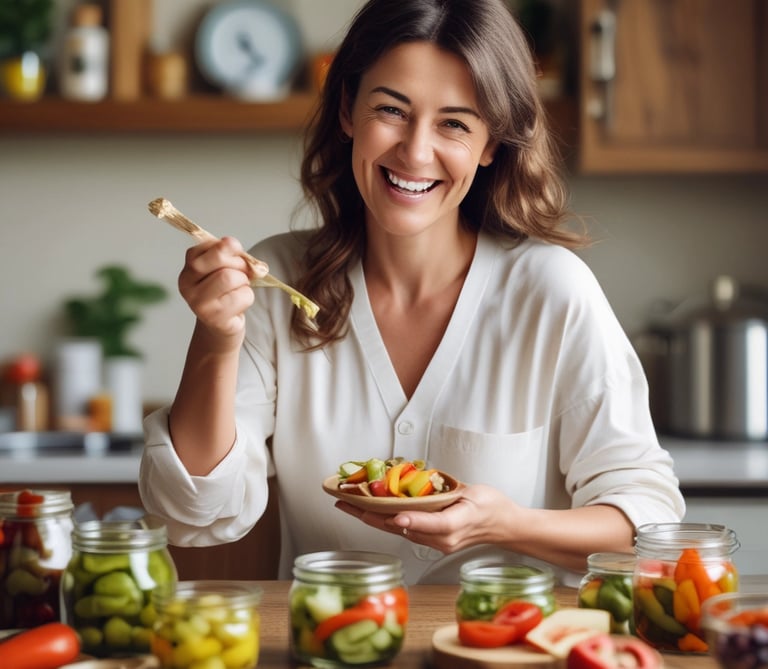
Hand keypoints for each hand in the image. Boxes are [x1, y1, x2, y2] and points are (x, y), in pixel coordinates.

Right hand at [178, 236, 265, 344]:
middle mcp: (186, 285)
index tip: (236, 255)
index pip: (210, 245)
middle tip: (244, 272)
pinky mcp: (214, 318)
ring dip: (244, 282)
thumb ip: (232, 257)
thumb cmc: (224, 292)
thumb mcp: (224, 269)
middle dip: (240, 264)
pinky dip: (248, 297)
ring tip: (239, 289)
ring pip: (231, 277)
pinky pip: (242, 296)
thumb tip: (249, 258)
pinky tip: (239, 304)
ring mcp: (198, 303)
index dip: (230, 247)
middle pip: (220, 260)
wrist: (220, 325)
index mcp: (187, 269)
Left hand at [336, 484, 512, 552]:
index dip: (407, 519)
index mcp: (452, 526)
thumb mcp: (470, 495)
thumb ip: (444, 497)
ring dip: (372, 518)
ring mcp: (434, 543)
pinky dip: (385, 519)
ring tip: (350, 504)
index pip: (425, 524)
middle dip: (369, 515)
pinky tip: (371, 509)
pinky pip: (404, 530)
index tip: (391, 514)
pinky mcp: (431, 541)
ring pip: (397, 530)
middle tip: (345, 502)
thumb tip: (417, 496)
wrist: (504, 525)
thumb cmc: (490, 506)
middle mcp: (440, 540)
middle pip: (399, 527)